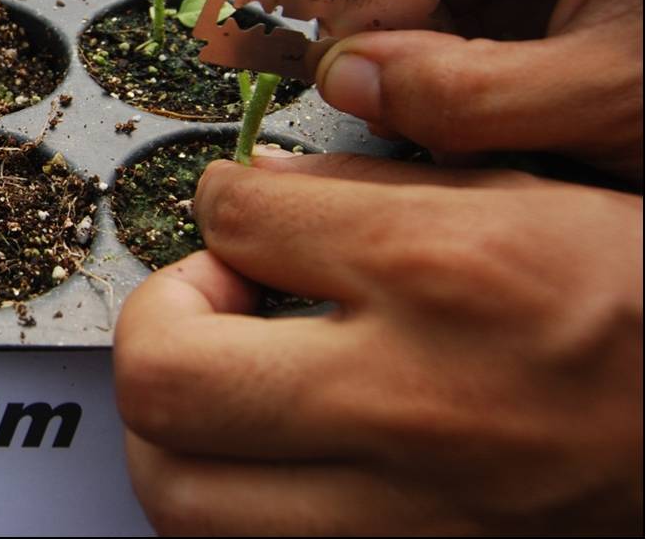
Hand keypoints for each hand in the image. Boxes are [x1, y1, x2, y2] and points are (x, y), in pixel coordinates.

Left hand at [113, 151, 642, 534]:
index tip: (239, 215)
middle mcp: (409, 400)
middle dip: (158, 323)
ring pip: (180, 495)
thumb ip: (381, 190)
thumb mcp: (538, 200)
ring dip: (176, 433)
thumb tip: (259, 191)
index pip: (233, 216)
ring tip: (224, 392)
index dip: (221, 202)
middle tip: (201, 307)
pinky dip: (233, 507)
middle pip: (165, 374)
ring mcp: (407, 514)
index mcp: (442, 274)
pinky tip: (268, 464)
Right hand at [315, 0, 642, 179]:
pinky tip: (481, 112)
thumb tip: (341, 82)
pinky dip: (469, 58)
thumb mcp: (609, 98)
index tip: (336, 63)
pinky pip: (493, 0)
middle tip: (382, 102)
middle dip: (391, 19)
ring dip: (425, 46)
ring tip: (441, 120)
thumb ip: (464, 94)